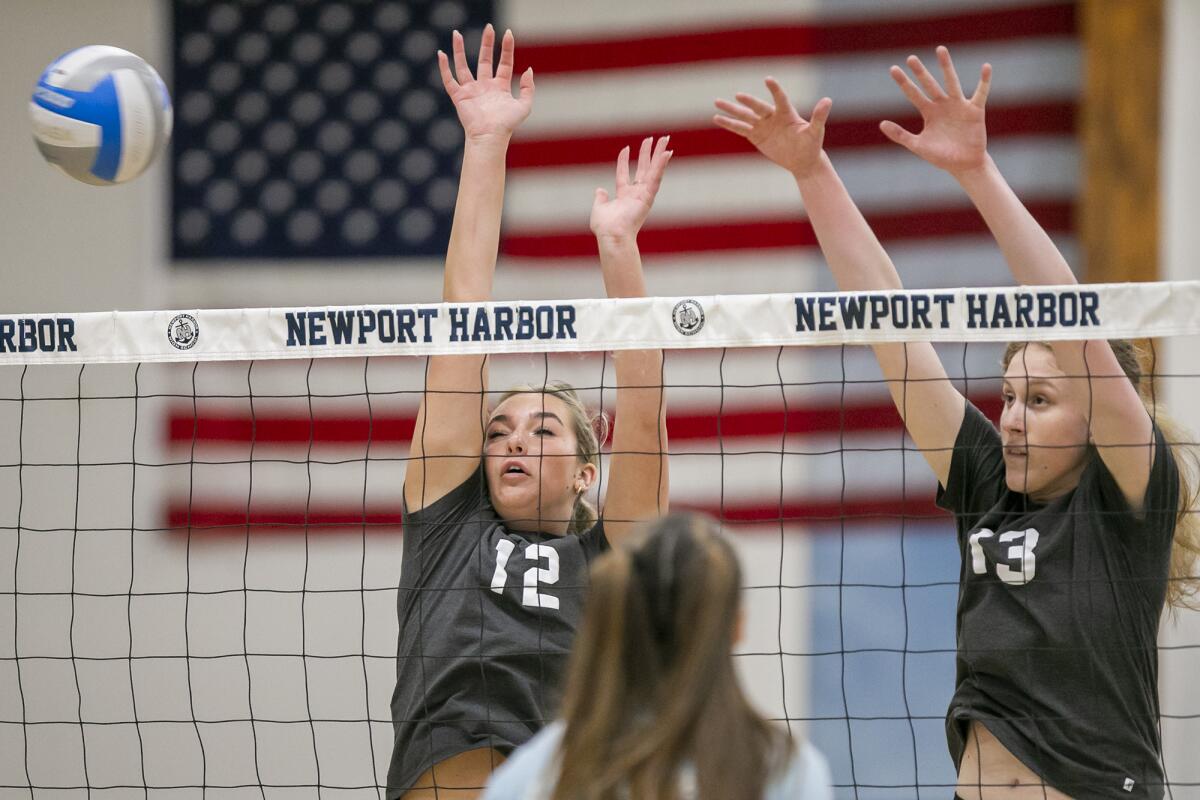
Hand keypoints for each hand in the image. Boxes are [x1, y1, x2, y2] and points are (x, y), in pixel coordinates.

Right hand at [438, 25, 533, 142]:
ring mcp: (471, 91)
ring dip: (459, 50)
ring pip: (463, 66)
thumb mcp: (524, 106)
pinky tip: (441, 54)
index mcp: (500, 87)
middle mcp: (485, 87)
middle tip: (488, 27)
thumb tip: (528, 70)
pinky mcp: (459, 97)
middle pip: (484, 60)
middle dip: (486, 44)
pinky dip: (444, 67)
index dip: (506, 48)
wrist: (490, 137)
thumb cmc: (507, 125)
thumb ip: (528, 88)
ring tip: (456, 33)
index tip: (508, 33)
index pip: (504, 63)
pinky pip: (449, 80)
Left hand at [590, 136, 671, 240]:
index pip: (623, 174)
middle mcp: (635, 194)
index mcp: (623, 196)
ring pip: (653, 170)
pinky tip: (667, 153)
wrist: (612, 235)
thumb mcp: (599, 209)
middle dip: (649, 154)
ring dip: (659, 154)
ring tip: (665, 139)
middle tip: (655, 139)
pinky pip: (656, 178)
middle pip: (644, 169)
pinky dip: (661, 166)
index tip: (625, 148)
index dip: (623, 161)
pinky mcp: (649, 196)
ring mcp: (643, 195)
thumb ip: (600, 199)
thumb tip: (600, 190)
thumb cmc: (605, 228)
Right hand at [713, 79, 830, 178]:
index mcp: (787, 113)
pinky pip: (740, 129)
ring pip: (745, 116)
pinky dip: (729, 124)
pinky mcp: (756, 136)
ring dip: (731, 110)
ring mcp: (763, 125)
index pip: (780, 99)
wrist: (802, 160)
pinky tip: (717, 118)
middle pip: (758, 108)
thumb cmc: (811, 144)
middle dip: (749, 103)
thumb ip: (819, 116)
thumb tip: (828, 100)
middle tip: (738, 96)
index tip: (768, 80)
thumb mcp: (815, 132)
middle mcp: (773, 116)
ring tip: (717, 102)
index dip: (774, 90)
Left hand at [881, 46, 991, 175]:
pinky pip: (981, 93)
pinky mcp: (975, 110)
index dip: (904, 82)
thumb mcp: (918, 145)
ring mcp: (959, 105)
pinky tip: (986, 67)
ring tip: (940, 50)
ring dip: (946, 66)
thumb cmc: (941, 156)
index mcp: (928, 112)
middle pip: (929, 84)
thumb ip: (900, 135)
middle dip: (920, 72)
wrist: (963, 165)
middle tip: (910, 58)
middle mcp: (942, 105)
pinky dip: (984, 81)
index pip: (913, 94)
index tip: (893, 68)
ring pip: (951, 82)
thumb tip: (881, 123)